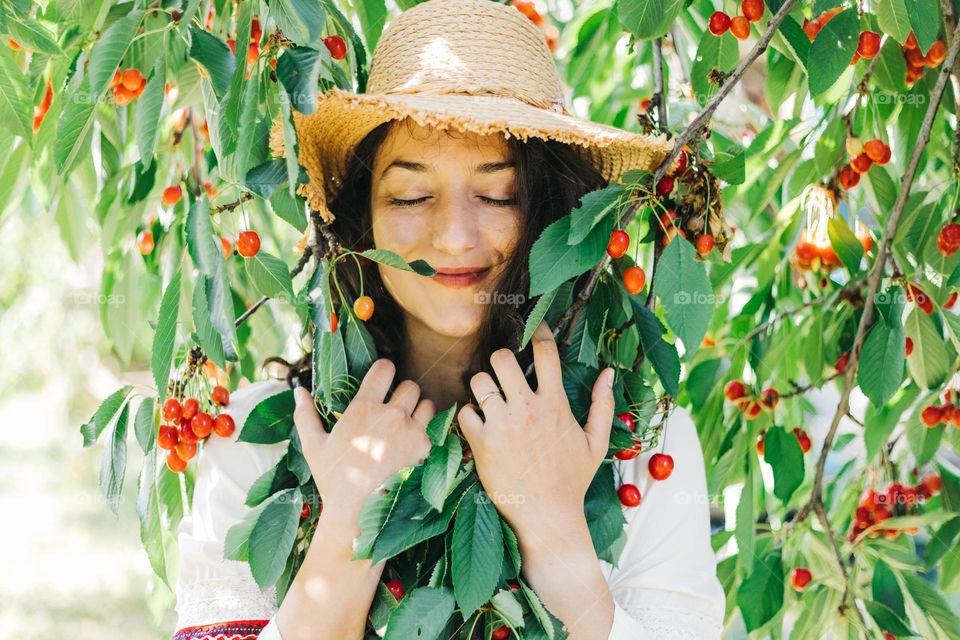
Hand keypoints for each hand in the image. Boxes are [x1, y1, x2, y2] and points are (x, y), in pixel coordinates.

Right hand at [293, 358, 434, 518]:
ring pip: (427, 404)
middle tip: (394, 408)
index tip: (382, 379)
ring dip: (418, 411)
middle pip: (411, 386)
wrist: (358, 511)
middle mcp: (391, 415)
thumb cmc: (332, 477)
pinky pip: (433, 429)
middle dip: (403, 394)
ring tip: (407, 425)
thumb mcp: (313, 446)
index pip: (385, 369)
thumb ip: (306, 415)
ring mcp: (411, 432)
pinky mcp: (424, 449)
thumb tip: (299, 391)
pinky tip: (414, 443)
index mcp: (363, 408)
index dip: (385, 370)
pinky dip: (426, 433)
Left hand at [457, 320, 614, 530]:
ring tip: (488, 400)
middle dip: (500, 361)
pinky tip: (478, 426)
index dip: (538, 332)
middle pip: (503, 358)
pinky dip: (468, 416)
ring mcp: (503, 424)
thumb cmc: (571, 481)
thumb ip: (602, 405)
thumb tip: (609, 373)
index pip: (546, 353)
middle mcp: (528, 409)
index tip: (533, 326)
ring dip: (482, 387)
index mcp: (556, 404)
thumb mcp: (596, 443)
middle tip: (502, 375)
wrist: (547, 517)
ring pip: (479, 381)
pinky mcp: (482, 443)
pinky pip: (465, 412)